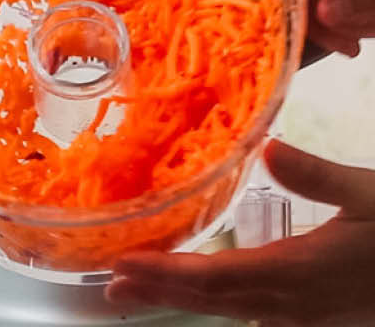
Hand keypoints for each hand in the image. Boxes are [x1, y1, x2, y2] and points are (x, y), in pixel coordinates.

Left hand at [107, 139, 374, 325]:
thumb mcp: (374, 195)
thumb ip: (324, 176)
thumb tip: (268, 148)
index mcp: (306, 271)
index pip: (222, 277)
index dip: (171, 275)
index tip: (125, 266)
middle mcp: (299, 300)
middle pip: (218, 300)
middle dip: (162, 292)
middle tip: (108, 286)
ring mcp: (310, 314)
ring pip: (236, 309)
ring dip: (185, 298)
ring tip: (136, 287)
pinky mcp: (320, 314)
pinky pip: (260, 311)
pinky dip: (221, 300)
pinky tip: (203, 292)